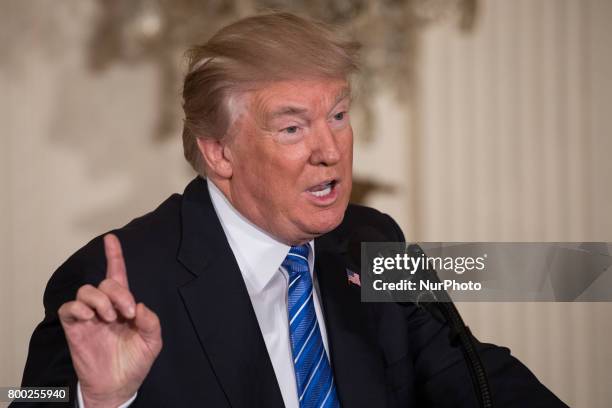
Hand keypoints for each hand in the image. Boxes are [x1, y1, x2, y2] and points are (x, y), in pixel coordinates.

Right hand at [59, 234, 161, 407]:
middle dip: (119, 293)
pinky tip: (92, 317)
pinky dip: (80, 307)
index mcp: (124, 306)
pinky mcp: (75, 328)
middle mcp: (105, 307)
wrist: (118, 386)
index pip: (118, 275)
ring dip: (100, 300)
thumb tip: (140, 306)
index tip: (111, 238)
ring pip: (87, 290)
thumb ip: (151, 322)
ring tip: (109, 317)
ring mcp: (89, 317)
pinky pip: (69, 308)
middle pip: (106, 282)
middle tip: (127, 313)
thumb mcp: (152, 342)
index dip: (114, 256)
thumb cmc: (134, 362)